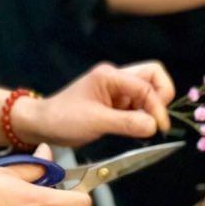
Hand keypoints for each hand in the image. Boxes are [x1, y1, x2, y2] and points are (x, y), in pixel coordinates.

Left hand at [0, 61, 175, 147]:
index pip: (147, 85)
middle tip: (157, 119)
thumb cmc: (63, 119)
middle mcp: (117, 78)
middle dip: (161, 97)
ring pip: (149, 90)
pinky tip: (136, 129)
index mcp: (110, 76)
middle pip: (154, 76)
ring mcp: (118, 90)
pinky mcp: (117, 103)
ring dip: (152, 108)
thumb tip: (154, 126)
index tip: (159, 128)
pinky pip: (139, 105)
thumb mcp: (96, 122)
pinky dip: (144, 116)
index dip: (157, 107)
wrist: (43, 124)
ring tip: (145, 127)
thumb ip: (127, 123)